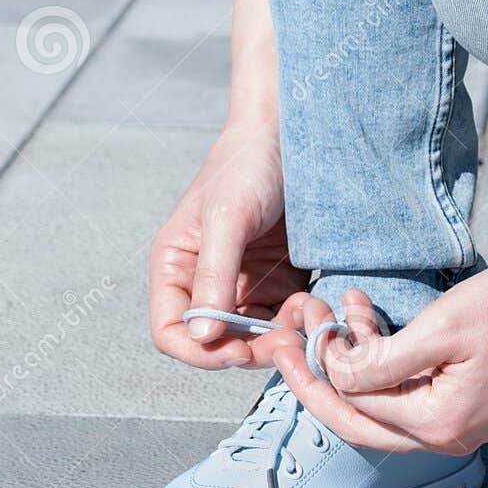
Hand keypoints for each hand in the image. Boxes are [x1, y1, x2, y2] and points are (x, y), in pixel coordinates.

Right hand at [149, 123, 308, 368]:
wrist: (292, 134)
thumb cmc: (247, 166)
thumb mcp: (227, 218)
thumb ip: (214, 276)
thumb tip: (202, 337)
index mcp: (177, 267)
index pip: (172, 331)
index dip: (200, 352)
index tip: (238, 352)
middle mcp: (205, 282)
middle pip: (218, 342)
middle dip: (251, 349)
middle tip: (288, 340)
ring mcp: (244, 283)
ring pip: (255, 337)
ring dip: (281, 336)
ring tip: (306, 311)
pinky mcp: (279, 281)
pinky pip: (285, 319)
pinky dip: (300, 321)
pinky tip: (315, 303)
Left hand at [274, 263, 487, 452]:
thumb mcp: (442, 327)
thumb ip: (382, 360)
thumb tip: (337, 373)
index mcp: (436, 425)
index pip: (352, 406)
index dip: (316, 368)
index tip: (292, 331)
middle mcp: (444, 437)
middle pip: (357, 419)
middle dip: (318, 376)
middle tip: (286, 337)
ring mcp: (456, 424)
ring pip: (379, 405)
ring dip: (350, 362)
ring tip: (332, 313)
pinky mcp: (465, 404)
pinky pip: (405, 393)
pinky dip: (381, 361)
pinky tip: (369, 321)